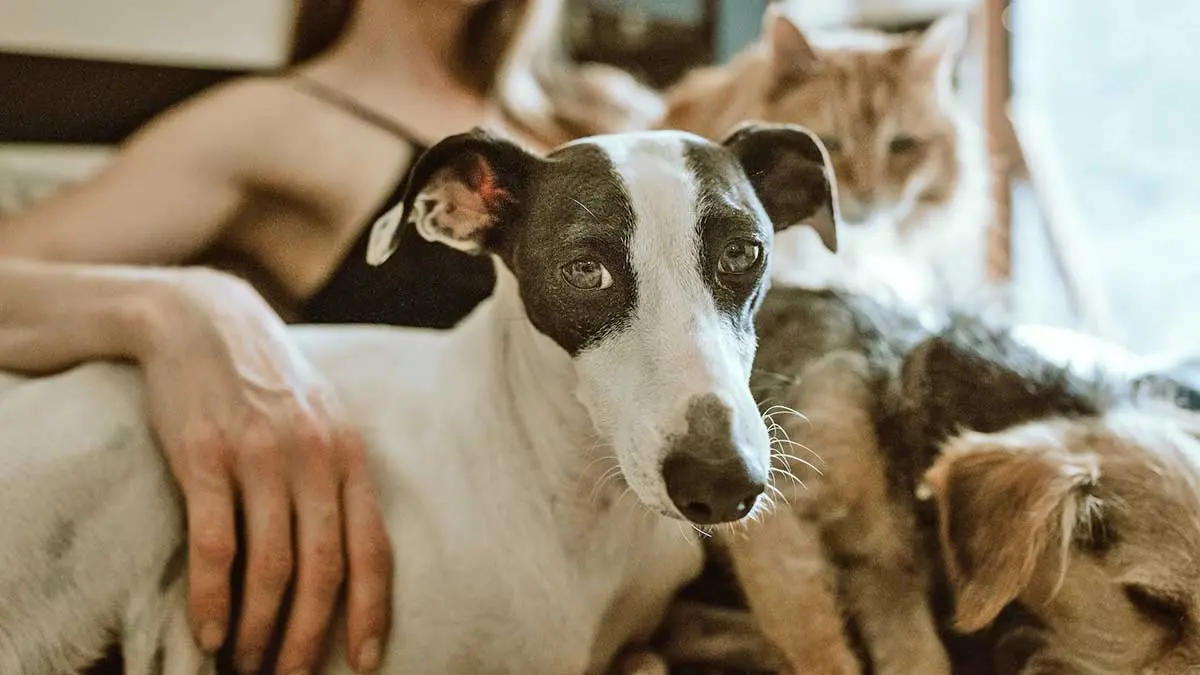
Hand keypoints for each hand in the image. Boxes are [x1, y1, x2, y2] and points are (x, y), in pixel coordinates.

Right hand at [139, 269, 391, 673]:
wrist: (205, 320)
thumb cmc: (271, 383)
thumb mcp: (324, 420)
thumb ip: (340, 479)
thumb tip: (350, 558)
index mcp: (350, 454)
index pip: (373, 547)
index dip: (372, 610)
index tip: (366, 660)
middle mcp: (314, 457)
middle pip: (323, 569)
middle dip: (310, 636)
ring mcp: (259, 456)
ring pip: (271, 566)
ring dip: (261, 629)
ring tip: (249, 664)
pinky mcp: (205, 456)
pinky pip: (214, 544)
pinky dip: (212, 598)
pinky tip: (209, 632)